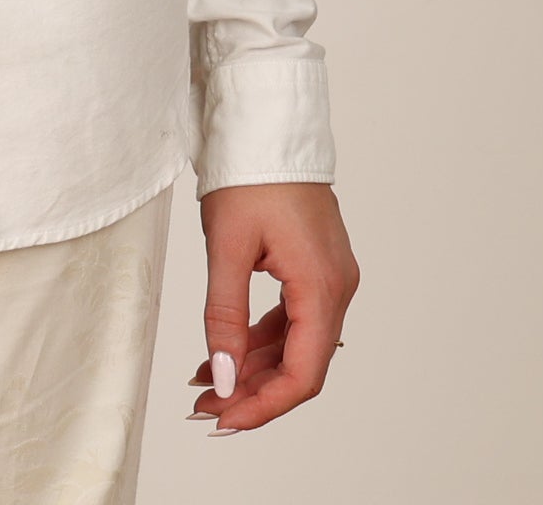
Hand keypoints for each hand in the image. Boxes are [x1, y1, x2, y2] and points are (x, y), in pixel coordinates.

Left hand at [187, 182, 358, 434]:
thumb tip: (223, 376)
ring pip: (295, 343)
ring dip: (254, 366)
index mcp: (322, 287)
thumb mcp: (227, 248)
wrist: (268, 123)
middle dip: (253, 391)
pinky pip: (293, 317)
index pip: (302, 374)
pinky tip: (226, 349)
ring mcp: (329, 276)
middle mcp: (336, 287)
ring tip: (206, 381)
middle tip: (206, 407)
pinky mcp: (315, 265)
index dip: (263, 406)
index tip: (224, 420)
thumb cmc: (251, 174)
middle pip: (301, 364)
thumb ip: (225, 317)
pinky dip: (261, 338)